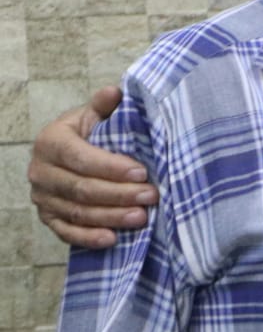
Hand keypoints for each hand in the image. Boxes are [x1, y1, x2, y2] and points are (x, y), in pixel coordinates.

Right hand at [27, 86, 154, 248]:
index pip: (81, 157)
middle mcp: (40, 171)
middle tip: (151, 196)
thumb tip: (114, 92)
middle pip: (81, 188)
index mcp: (51, 141)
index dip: (111, 167)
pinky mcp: (48, 218)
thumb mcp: (96, 115)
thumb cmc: (91, 131)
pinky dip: (89, 237)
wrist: (71, 151)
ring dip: (110, 217)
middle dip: (119, 194)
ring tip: (141, 218)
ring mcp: (42, 197)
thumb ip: (105, 106)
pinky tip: (112, 239)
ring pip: (77, 211)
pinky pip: (66, 232)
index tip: (142, 172)